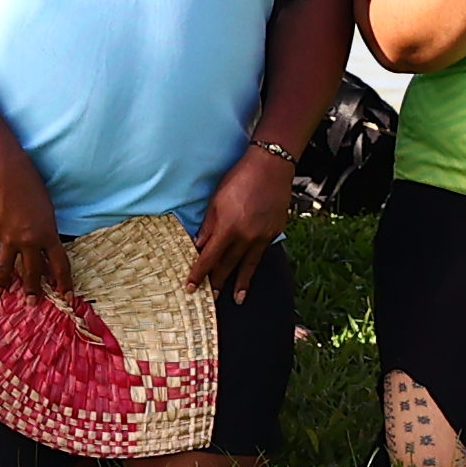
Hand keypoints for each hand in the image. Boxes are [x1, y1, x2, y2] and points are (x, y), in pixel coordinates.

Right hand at [0, 149, 63, 298]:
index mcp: (47, 233)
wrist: (3, 171)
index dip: (64, 283)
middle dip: (33, 290)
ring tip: (1, 290)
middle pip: (32, 272)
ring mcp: (7, 238)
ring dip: (3, 281)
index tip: (66, 296)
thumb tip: (39, 242)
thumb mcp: (46, 207)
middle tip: (32, 303)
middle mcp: (28, 241)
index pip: (59, 265)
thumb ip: (44, 228)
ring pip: (6, 268)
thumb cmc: (29, 182)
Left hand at [186, 145, 297, 300]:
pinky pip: (261, 253)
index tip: (191, 287)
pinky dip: (254, 265)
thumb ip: (208, 225)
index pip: (209, 258)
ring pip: (248, 266)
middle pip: (228, 266)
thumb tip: (199, 246)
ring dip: (240, 284)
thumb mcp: (216, 200)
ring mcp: (262, 237)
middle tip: (211, 298)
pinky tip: (250, 272)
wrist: (271, 167)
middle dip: (218, 283)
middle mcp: (246, 237)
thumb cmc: (240, 179)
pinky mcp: (274, 232)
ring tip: (236, 299)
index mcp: (228, 228)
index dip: (199, 274)